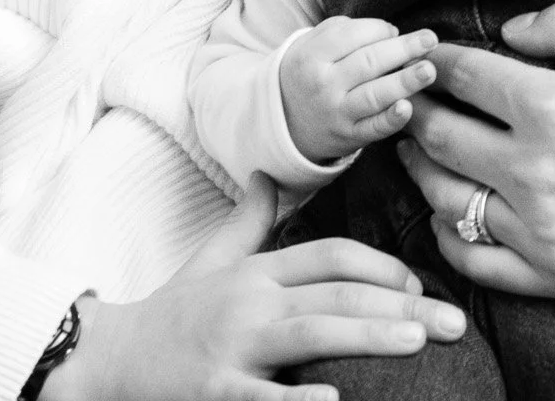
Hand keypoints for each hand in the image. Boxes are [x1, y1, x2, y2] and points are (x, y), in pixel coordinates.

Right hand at [46, 176, 465, 400]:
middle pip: (337, 294)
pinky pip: (261, 398)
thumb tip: (272, 176)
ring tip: (418, 342)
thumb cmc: (168, 316)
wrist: (100, 363)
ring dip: (368, 334)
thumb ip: (251, 221)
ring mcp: (230, 349)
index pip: (331, 255)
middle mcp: (249, 303)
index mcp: (256, 272)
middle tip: (454, 323)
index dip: (380, 267)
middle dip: (401, 306)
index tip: (418, 286)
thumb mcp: (211, 260)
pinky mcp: (211, 395)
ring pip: (311, 334)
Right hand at [280, 18, 437, 163]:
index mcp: (313, 56)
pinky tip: (408, 108)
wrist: (284, 119)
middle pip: (369, 62)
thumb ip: (346, 30)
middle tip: (430, 39)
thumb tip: (389, 32)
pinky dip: (391, 120)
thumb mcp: (313, 43)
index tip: (394, 31)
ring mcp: (336, 113)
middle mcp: (324, 85)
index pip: (353, 35)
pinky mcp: (348, 137)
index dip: (380, 29)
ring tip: (428, 70)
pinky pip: (373, 129)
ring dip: (404, 82)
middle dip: (403, 49)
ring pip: (374, 95)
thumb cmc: (311, 71)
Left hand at [395, 0, 554, 300]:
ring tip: (417, 145)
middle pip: (440, 137)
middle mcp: (537, 174)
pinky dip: (448, 233)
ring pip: (444, 200)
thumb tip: (510, 31)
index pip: (466, 77)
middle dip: (414, 109)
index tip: (430, 51)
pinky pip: (475, 260)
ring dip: (420, 167)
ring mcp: (544, 233)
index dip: (439, 59)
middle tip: (406, 94)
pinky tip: (448, 209)